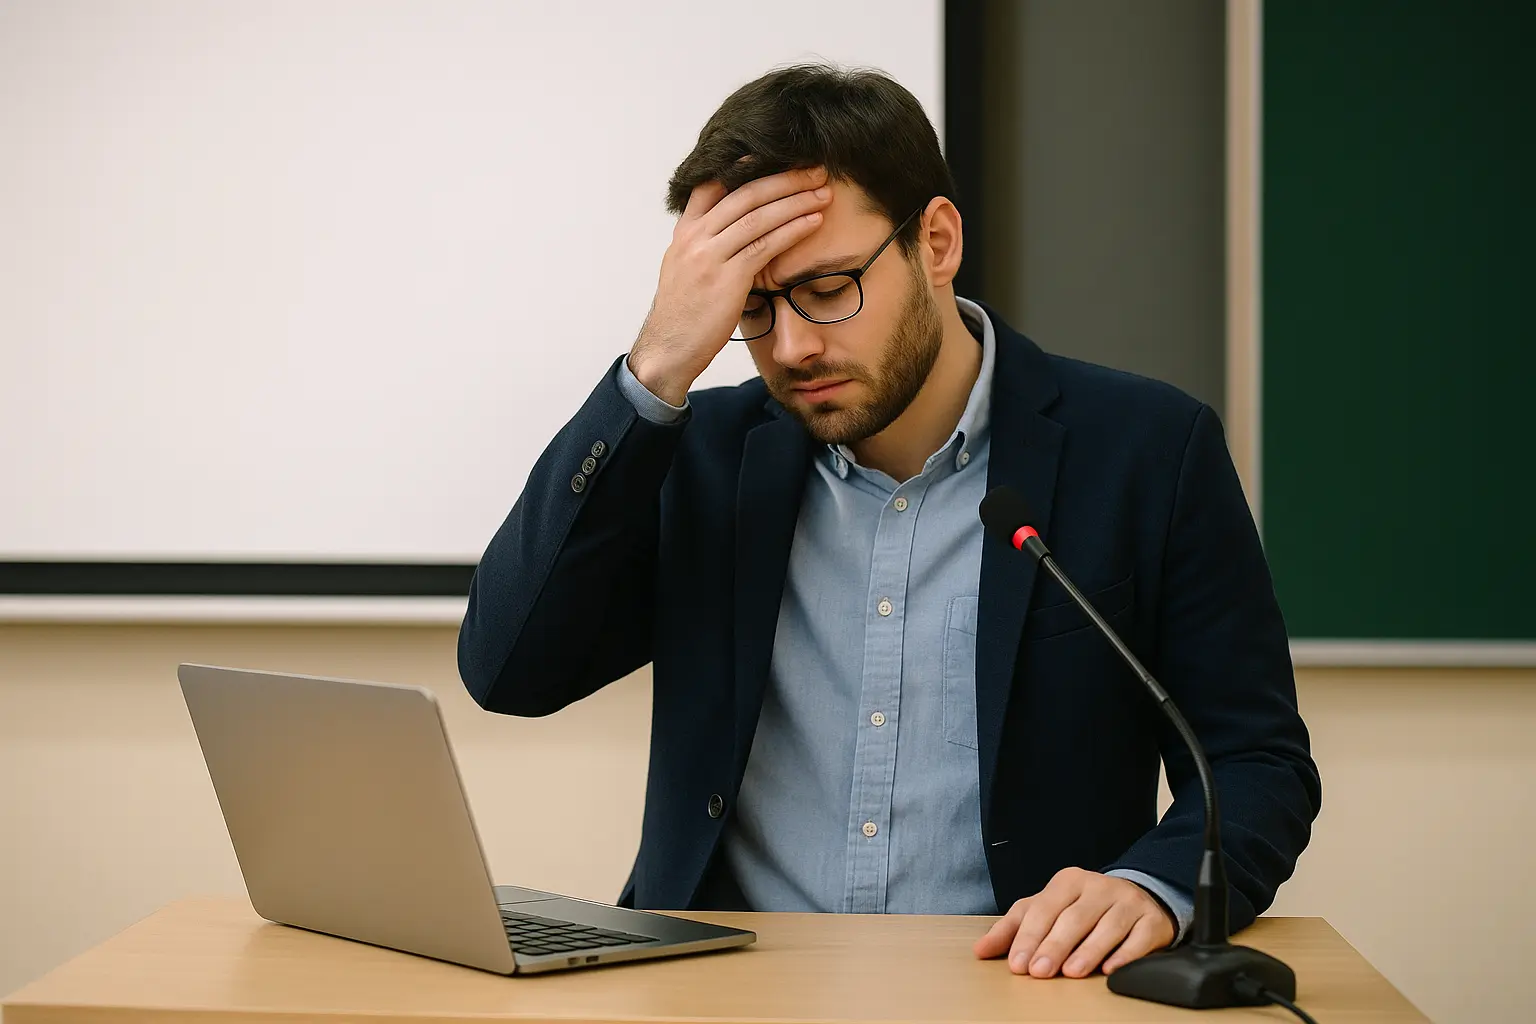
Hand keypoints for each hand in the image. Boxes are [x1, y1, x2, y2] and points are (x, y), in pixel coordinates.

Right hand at [628, 166, 831, 405]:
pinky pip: (766, 244)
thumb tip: (733, 234)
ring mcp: (709, 255)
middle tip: (814, 169)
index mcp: (684, 232)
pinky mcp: (727, 277)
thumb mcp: (686, 271)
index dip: (742, 165)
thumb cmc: (684, 316)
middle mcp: (694, 236)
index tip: (772, 154)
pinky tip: (813, 221)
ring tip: (822, 192)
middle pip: (744, 193)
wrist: (668, 349)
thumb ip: (706, 247)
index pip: (711, 184)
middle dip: (784, 178)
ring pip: (758, 215)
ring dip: (796, 200)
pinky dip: (793, 229)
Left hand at [973, 867, 1175, 978]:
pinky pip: (1139, 938)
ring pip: (1107, 926)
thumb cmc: (1082, 908)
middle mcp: (1099, 887)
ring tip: (1071, 972)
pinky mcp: (1151, 921)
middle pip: (1074, 917)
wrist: (1138, 899)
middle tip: (1039, 972)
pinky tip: (1110, 971)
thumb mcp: (1046, 911)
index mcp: (1068, 881)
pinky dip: (1125, 955)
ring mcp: (1128, 902)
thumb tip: (980, 951)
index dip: (1029, 936)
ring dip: (1088, 951)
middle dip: (1054, 946)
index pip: (1044, 908)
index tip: (1017, 964)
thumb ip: (1013, 929)